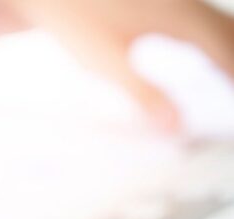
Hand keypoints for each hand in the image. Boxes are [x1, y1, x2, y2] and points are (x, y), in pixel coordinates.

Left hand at [0, 0, 233, 130]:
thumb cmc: (77, 18)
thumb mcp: (109, 63)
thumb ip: (145, 95)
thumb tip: (176, 128)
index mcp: (183, 22)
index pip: (227, 54)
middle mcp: (185, 5)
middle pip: (229, 35)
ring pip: (217, 24)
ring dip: (228, 48)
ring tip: (228, 74)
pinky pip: (200, 18)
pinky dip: (212, 37)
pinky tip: (198, 48)